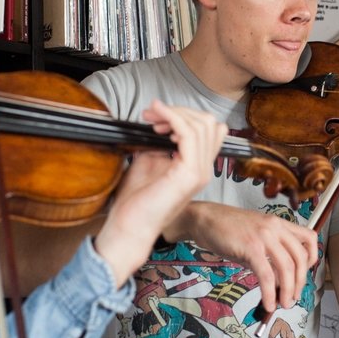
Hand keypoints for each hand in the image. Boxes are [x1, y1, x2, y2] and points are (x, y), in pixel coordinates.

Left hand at [95, 101, 225, 286]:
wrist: (129, 226)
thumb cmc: (135, 202)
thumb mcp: (149, 163)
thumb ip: (161, 145)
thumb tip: (159, 124)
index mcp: (195, 168)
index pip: (208, 131)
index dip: (185, 117)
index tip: (158, 118)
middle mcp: (202, 170)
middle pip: (209, 124)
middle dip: (180, 111)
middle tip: (153, 114)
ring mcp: (199, 172)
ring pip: (203, 125)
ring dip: (175, 113)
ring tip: (152, 116)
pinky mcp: (190, 174)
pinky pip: (190, 134)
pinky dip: (174, 118)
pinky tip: (158, 116)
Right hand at [175, 201, 318, 313]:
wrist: (204, 219)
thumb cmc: (226, 228)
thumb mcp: (255, 235)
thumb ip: (268, 253)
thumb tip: (277, 280)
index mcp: (279, 223)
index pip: (310, 239)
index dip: (312, 260)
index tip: (304, 274)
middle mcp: (275, 227)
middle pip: (300, 258)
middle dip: (300, 283)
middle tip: (293, 297)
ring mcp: (264, 236)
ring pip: (286, 268)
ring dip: (288, 291)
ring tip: (283, 304)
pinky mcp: (251, 248)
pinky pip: (266, 275)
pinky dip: (269, 293)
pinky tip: (268, 303)